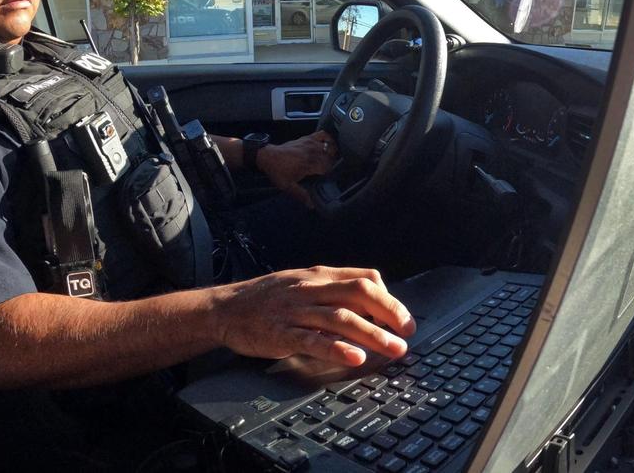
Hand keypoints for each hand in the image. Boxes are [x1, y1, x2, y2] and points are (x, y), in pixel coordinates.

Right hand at [212, 266, 416, 366]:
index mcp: (319, 276)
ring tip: (393, 348)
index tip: (405, 320)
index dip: (390, 299)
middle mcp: (311, 290)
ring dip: (372, 334)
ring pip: (340, 318)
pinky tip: (354, 357)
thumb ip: (335, 288)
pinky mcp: (281, 334)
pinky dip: (336, 349)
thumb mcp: (304, 283)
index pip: (364, 279)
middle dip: (389, 313)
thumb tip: (374, 299)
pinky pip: (312, 341)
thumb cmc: (269, 298)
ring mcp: (295, 312)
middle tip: (408, 333)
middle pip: (359, 294)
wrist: (225, 308)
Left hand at [258, 130, 337, 203]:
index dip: (330, 174)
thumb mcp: (288, 186)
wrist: (268, 156)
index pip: (328, 168)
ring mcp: (310, 143)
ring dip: (332, 154)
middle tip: (329, 172)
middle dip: (332, 165)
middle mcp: (312, 152)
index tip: (328, 178)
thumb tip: (311, 205)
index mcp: (309, 164)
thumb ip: (300, 195)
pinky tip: (328, 145)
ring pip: (329, 147)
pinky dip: (328, 139)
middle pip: (330, 158)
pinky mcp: (307, 138)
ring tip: (331, 161)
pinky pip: (322, 135)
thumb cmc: (277, 171)